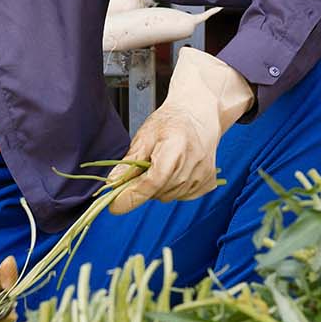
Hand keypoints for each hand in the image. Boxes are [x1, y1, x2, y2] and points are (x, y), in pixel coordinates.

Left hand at [106, 48, 254, 214]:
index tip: (114, 206)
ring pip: (168, 197)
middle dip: (142, 187)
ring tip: (159, 165)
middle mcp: (193, 163)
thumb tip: (112, 183)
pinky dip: (171, 189)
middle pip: (158, 192)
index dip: (132, 196)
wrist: (198, 115)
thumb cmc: (171, 122)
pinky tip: (173, 171)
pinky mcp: (208, 182)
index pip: (153, 182)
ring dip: (157, 188)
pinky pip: (181, 196)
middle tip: (139, 170)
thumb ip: (130, 161)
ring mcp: (203, 175)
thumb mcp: (145, 135)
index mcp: (176, 147)